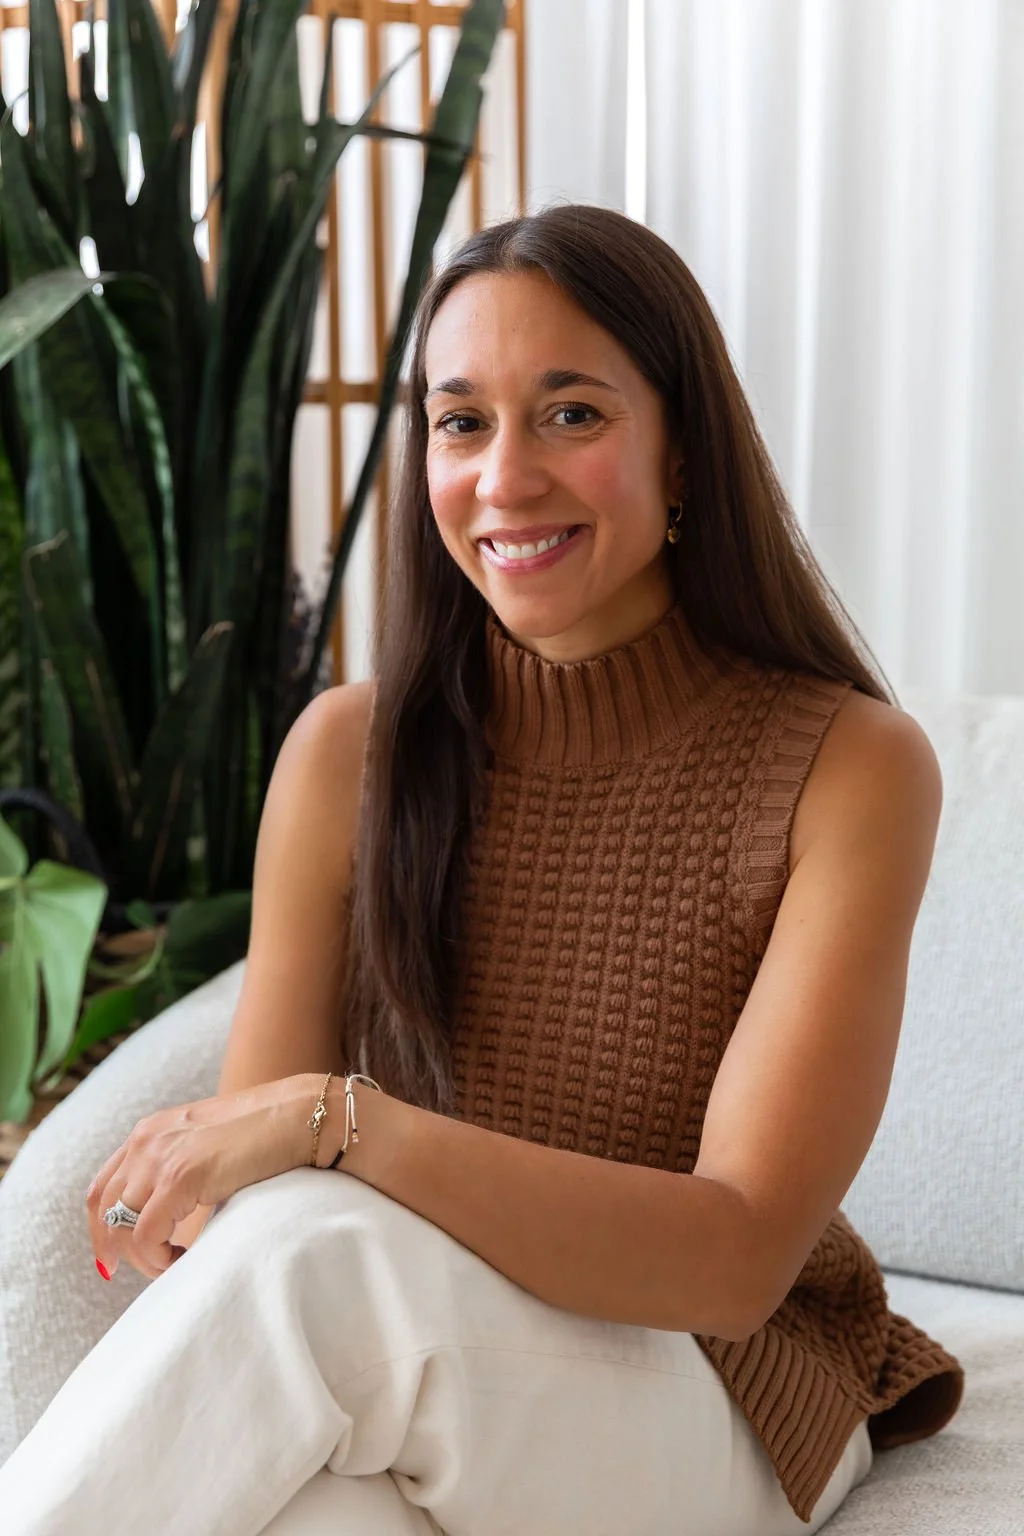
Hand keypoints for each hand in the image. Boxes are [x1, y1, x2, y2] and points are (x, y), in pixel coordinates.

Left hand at [85, 1077, 316, 1280]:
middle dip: (116, 1250)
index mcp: (151, 1131)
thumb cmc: (269, 1134)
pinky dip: (158, 1259)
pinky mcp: (181, 1176)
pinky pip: (146, 1236)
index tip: (116, 1259)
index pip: (102, 1188)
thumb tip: (169, 1212)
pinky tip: (184, 1259)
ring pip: (121, 1229)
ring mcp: (160, 1156)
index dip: (102, 1229)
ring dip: (143, 1258)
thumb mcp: (209, 1145)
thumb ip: (182, 1167)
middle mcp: (146, 1139)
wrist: (305, 1115)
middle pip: (102, 1210)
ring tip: (175, 1265)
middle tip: (148, 1269)